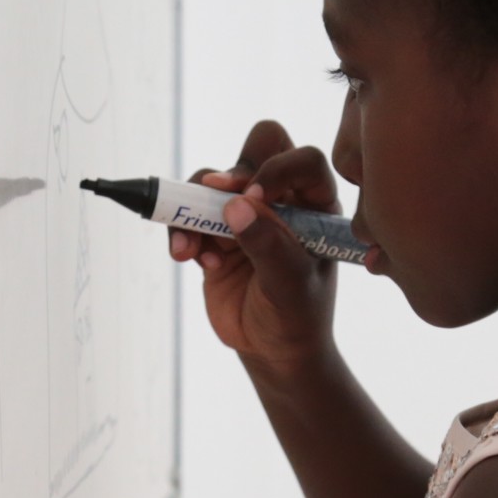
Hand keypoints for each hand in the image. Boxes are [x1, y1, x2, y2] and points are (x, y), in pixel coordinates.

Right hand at [168, 118, 341, 376]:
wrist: (272, 349)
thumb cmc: (297, 316)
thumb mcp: (290, 285)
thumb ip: (268, 245)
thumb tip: (236, 205)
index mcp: (316, 206)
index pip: (304, 161)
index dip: (279, 169)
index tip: (257, 197)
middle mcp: (283, 200)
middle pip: (257, 149)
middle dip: (233, 171)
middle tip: (218, 194)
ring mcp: (246, 213)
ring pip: (212, 181)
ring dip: (193, 208)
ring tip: (190, 249)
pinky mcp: (215, 231)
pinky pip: (187, 212)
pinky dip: (181, 230)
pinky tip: (190, 259)